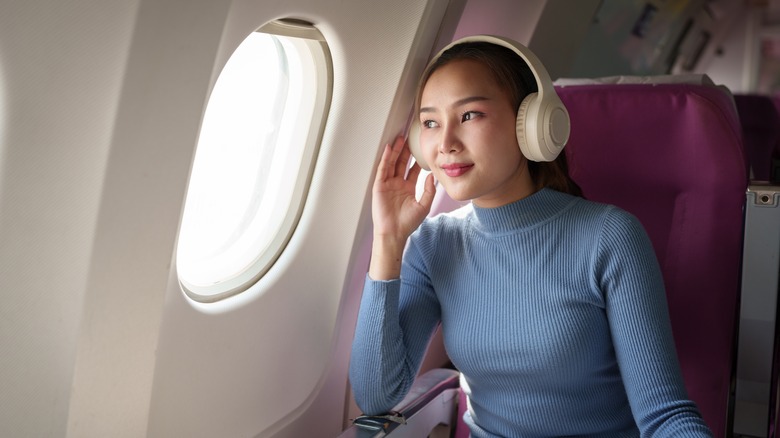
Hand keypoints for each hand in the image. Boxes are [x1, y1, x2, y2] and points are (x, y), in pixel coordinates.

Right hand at [369, 136, 434, 279]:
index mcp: (408, 188)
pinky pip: (382, 169)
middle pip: (402, 163)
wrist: (394, 233)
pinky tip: (388, 149)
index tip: (422, 148)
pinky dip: (385, 159)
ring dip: (395, 151)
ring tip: (400, 138)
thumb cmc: (407, 223)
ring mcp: (387, 184)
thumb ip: (429, 191)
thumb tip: (433, 175)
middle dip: (406, 150)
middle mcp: (397, 184)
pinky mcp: (379, 186)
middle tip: (410, 137)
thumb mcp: (424, 206)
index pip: (412, 170)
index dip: (417, 159)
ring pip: (392, 163)